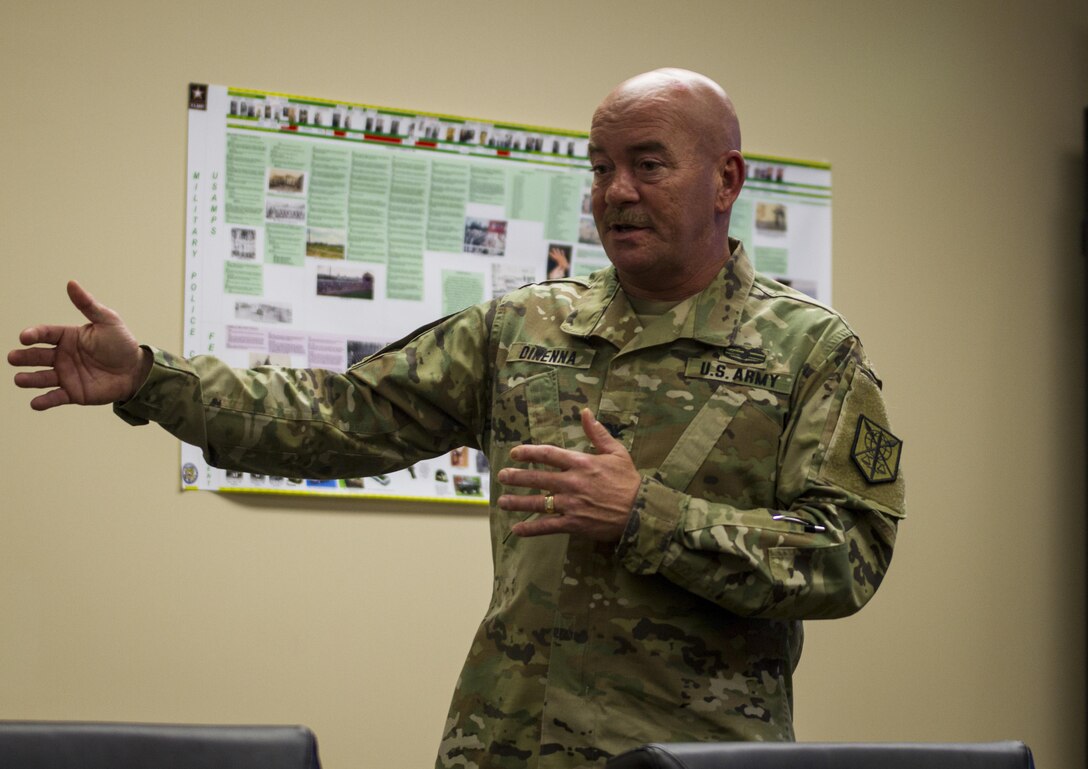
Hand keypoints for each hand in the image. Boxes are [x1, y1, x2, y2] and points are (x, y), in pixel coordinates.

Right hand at [8, 280, 149, 409]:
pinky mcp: (73, 393)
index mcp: (67, 337)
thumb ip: (88, 305)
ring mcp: (66, 375)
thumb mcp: (108, 321)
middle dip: (24, 357)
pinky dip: (44, 401)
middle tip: (12, 358)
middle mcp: (62, 356)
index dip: (34, 335)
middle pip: (38, 356)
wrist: (136, 371)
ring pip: (42, 377)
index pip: (45, 334)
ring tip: (19, 380)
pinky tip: (35, 403)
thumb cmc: (122, 344)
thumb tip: (71, 283)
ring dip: (29, 379)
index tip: (25, 337)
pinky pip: (55, 397)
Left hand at [497, 408, 641, 541]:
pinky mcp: (574, 523)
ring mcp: (571, 504)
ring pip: (538, 503)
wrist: (641, 511)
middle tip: (501, 476)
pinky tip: (517, 529)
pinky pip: (548, 526)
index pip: (548, 455)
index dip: (528, 453)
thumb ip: (597, 433)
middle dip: (516, 477)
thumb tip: (585, 412)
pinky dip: (531, 528)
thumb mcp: (616, 452)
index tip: (514, 453)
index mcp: (581, 463)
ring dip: (517, 502)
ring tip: (501, 501)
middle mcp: (572, 482)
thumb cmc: (629, 481)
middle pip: (537, 478)